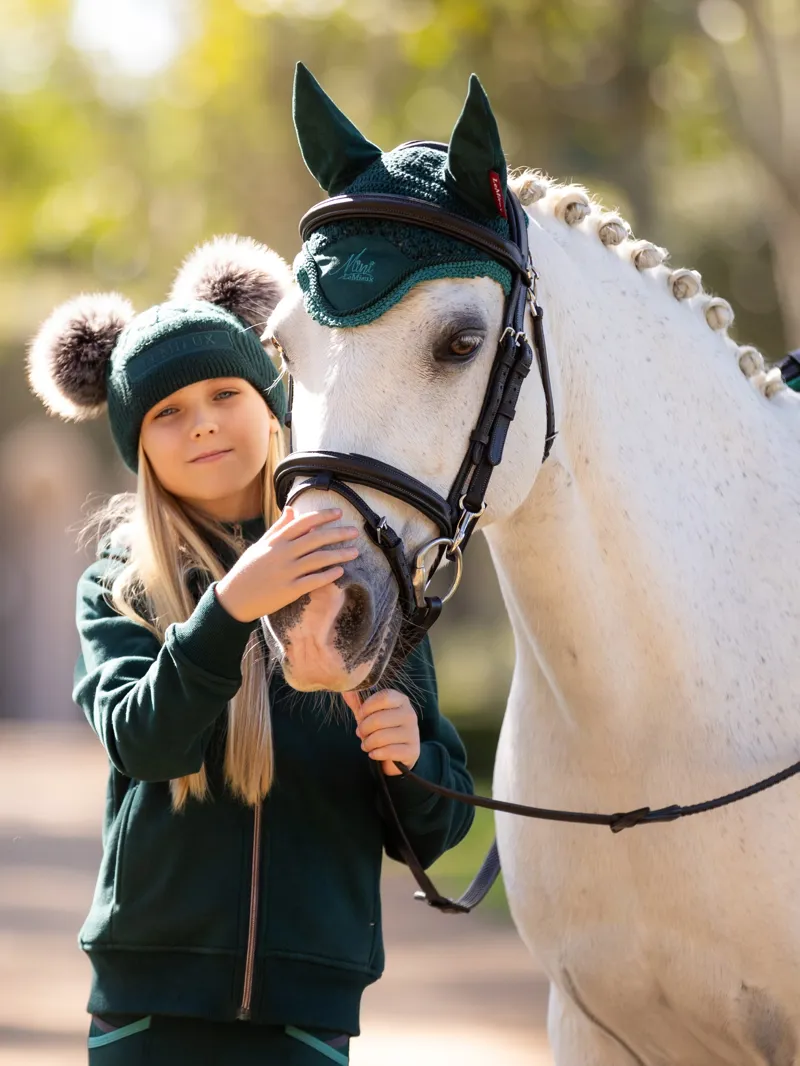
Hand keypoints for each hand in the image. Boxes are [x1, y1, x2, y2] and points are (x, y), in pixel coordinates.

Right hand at [215, 507, 358, 622]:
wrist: (234, 598)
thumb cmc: (248, 569)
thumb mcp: (261, 545)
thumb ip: (278, 527)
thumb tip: (291, 509)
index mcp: (276, 541)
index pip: (303, 522)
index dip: (322, 516)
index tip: (339, 513)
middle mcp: (282, 553)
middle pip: (316, 539)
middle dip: (338, 534)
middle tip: (354, 532)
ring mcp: (286, 572)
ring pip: (318, 559)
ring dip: (339, 554)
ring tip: (355, 552)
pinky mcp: (289, 591)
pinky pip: (313, 581)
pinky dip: (328, 575)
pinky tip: (340, 572)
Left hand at [342, 690, 420, 776]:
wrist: (401, 752)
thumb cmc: (383, 728)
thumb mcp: (371, 714)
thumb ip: (358, 703)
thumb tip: (346, 690)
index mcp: (401, 700)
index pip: (383, 698)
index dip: (367, 707)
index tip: (360, 715)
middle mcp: (409, 714)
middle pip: (379, 719)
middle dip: (364, 729)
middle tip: (360, 733)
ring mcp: (412, 733)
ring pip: (381, 737)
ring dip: (368, 744)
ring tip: (366, 745)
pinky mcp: (412, 750)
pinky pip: (388, 752)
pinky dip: (376, 754)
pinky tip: (374, 753)